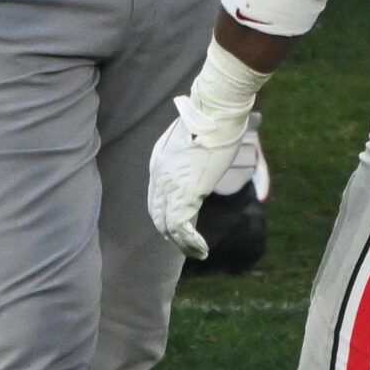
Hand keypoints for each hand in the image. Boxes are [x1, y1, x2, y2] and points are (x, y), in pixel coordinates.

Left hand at [146, 96, 247, 258]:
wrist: (214, 115)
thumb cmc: (208, 121)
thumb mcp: (189, 140)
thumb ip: (186, 157)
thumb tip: (196, 165)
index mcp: (158, 163)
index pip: (155, 200)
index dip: (164, 217)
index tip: (174, 229)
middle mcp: (160, 177)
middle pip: (158, 215)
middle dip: (170, 233)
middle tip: (184, 246)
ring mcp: (172, 186)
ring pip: (168, 225)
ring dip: (181, 243)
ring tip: (196, 254)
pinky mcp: (188, 192)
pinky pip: (182, 226)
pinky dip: (191, 241)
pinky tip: (202, 250)